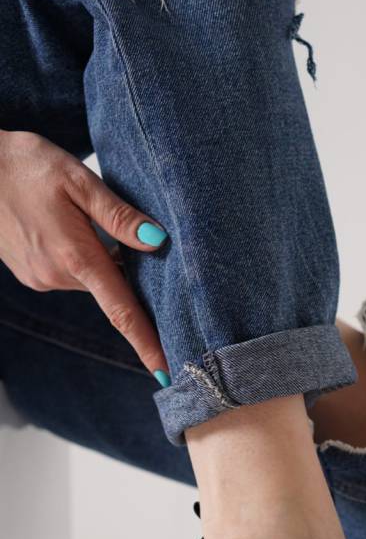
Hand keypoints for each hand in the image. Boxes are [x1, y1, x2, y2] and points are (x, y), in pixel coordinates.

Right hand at [0, 129, 168, 378]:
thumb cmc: (25, 166)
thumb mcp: (78, 180)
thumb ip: (118, 215)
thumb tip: (158, 240)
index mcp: (76, 258)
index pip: (122, 312)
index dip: (147, 343)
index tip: (167, 372)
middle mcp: (58, 277)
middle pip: (113, 293)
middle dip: (135, 283)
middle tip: (152, 256)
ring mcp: (41, 278)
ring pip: (93, 281)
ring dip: (107, 266)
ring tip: (100, 227)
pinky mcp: (31, 274)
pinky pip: (72, 274)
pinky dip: (86, 262)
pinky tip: (77, 231)